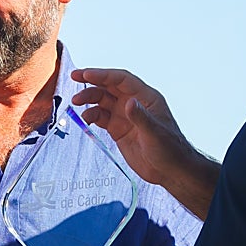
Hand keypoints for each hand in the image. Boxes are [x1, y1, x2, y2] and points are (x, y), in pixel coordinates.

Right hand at [71, 67, 217, 217]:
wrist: (170, 170)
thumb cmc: (170, 149)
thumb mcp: (155, 133)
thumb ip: (141, 117)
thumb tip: (129, 102)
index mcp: (146, 98)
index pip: (122, 80)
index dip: (104, 75)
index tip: (86, 74)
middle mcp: (134, 103)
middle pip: (110, 86)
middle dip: (92, 81)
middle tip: (75, 77)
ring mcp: (125, 116)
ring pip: (103, 100)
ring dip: (89, 98)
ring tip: (76, 102)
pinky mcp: (118, 129)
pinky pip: (101, 117)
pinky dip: (91, 115)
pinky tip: (86, 119)